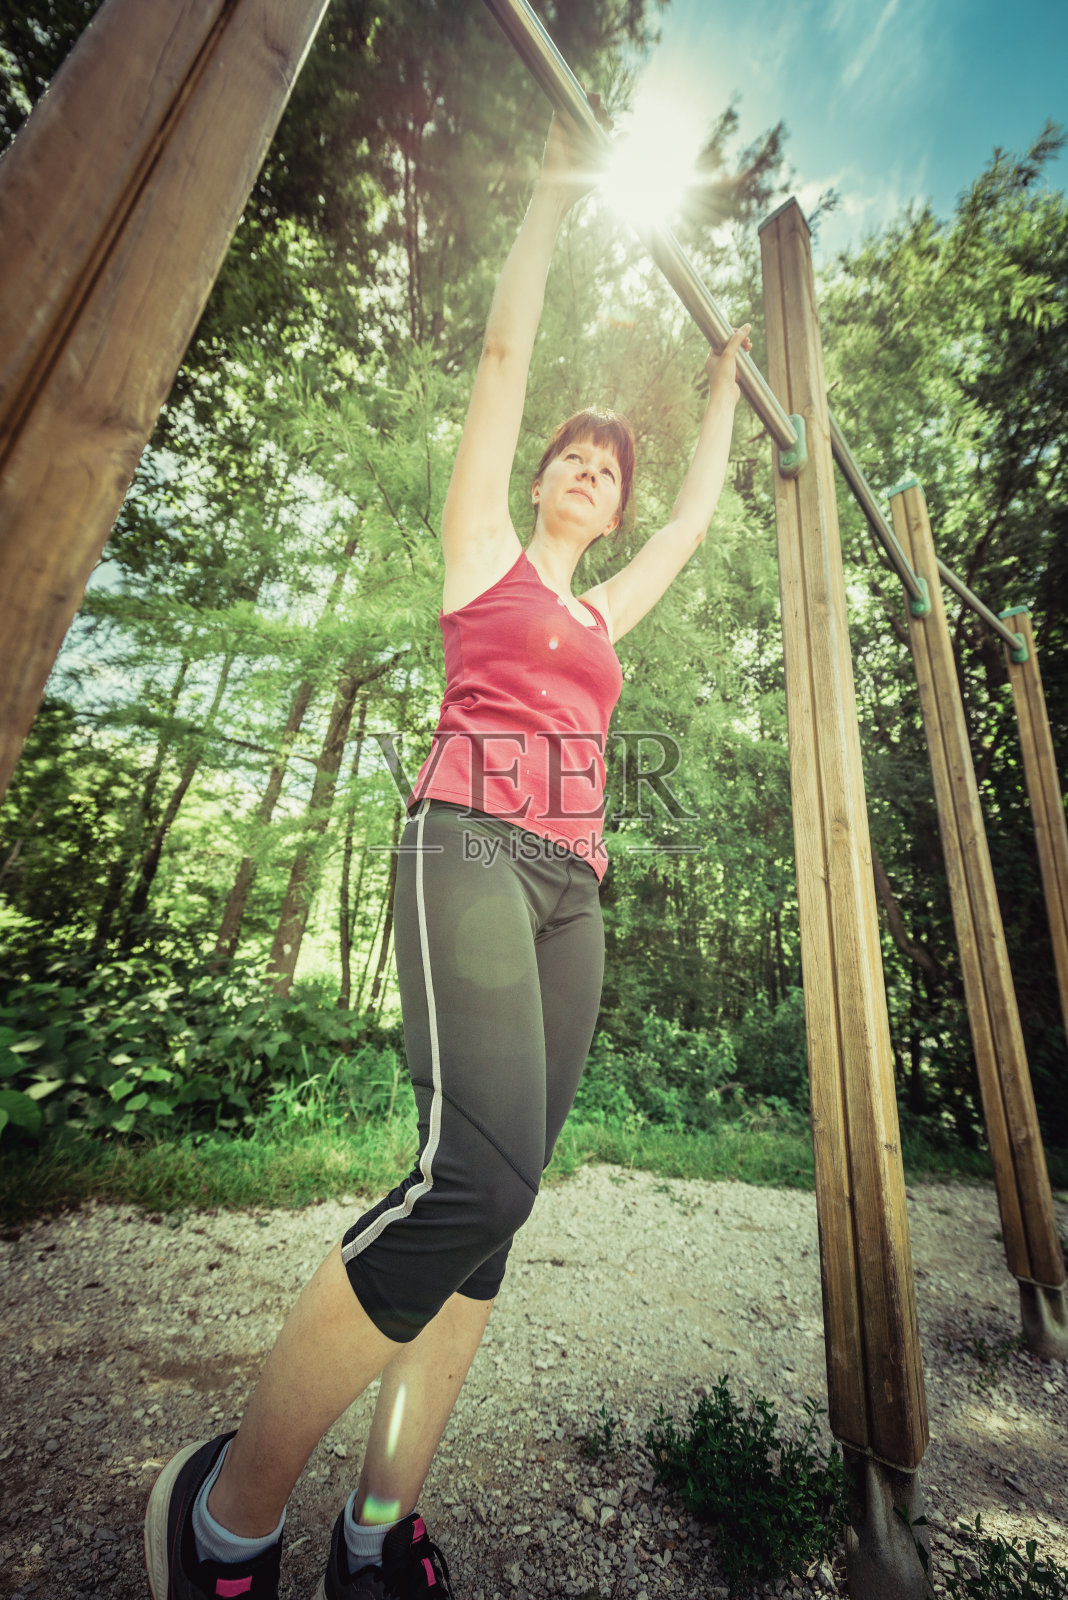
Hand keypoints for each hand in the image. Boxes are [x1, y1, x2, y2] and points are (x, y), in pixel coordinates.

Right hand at [538, 92, 612, 207]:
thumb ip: (616, 147)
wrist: (562, 188)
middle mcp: (580, 134)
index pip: (601, 124)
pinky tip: (581, 84)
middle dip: (601, 108)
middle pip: (592, 113)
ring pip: (580, 106)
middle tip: (602, 114)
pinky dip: (572, 93)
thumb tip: (628, 133)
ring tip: (596, 99)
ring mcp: (568, 128)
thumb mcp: (604, 162)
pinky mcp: (557, 125)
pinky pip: (563, 104)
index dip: (607, 120)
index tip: (610, 125)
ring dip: (589, 98)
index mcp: (590, 143)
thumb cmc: (582, 181)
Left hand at [705, 325, 751, 404]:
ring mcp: (724, 370)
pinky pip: (738, 364)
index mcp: (711, 357)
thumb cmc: (723, 376)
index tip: (740, 332)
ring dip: (742, 349)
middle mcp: (716, 363)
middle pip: (728, 347)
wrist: (725, 397)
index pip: (720, 340)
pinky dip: (743, 359)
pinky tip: (747, 356)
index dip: (730, 335)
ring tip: (749, 347)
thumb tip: (747, 326)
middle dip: (738, 342)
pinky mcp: (731, 376)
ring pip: (734, 355)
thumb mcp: (729, 354)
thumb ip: (737, 339)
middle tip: (747, 341)